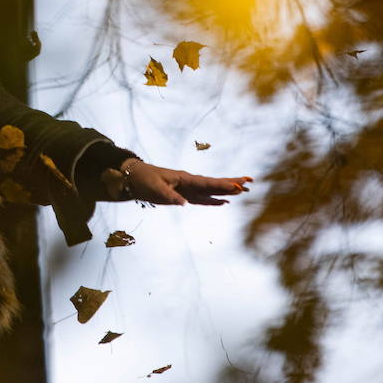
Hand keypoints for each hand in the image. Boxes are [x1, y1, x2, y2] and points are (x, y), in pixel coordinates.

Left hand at [102, 158, 250, 205]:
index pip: (207, 183)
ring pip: (211, 191)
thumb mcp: (154, 188)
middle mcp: (189, 182)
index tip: (237, 186)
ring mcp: (188, 189)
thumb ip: (170, 196)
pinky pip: (203, 198)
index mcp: (184, 178)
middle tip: (250, 182)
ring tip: (243, 191)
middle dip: (231, 184)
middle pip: (214, 184)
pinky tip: (224, 202)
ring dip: (226, 191)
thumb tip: (185, 204)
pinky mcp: (184, 195)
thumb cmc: (143, 179)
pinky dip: (214, 200)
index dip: (222, 186)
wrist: (133, 178)